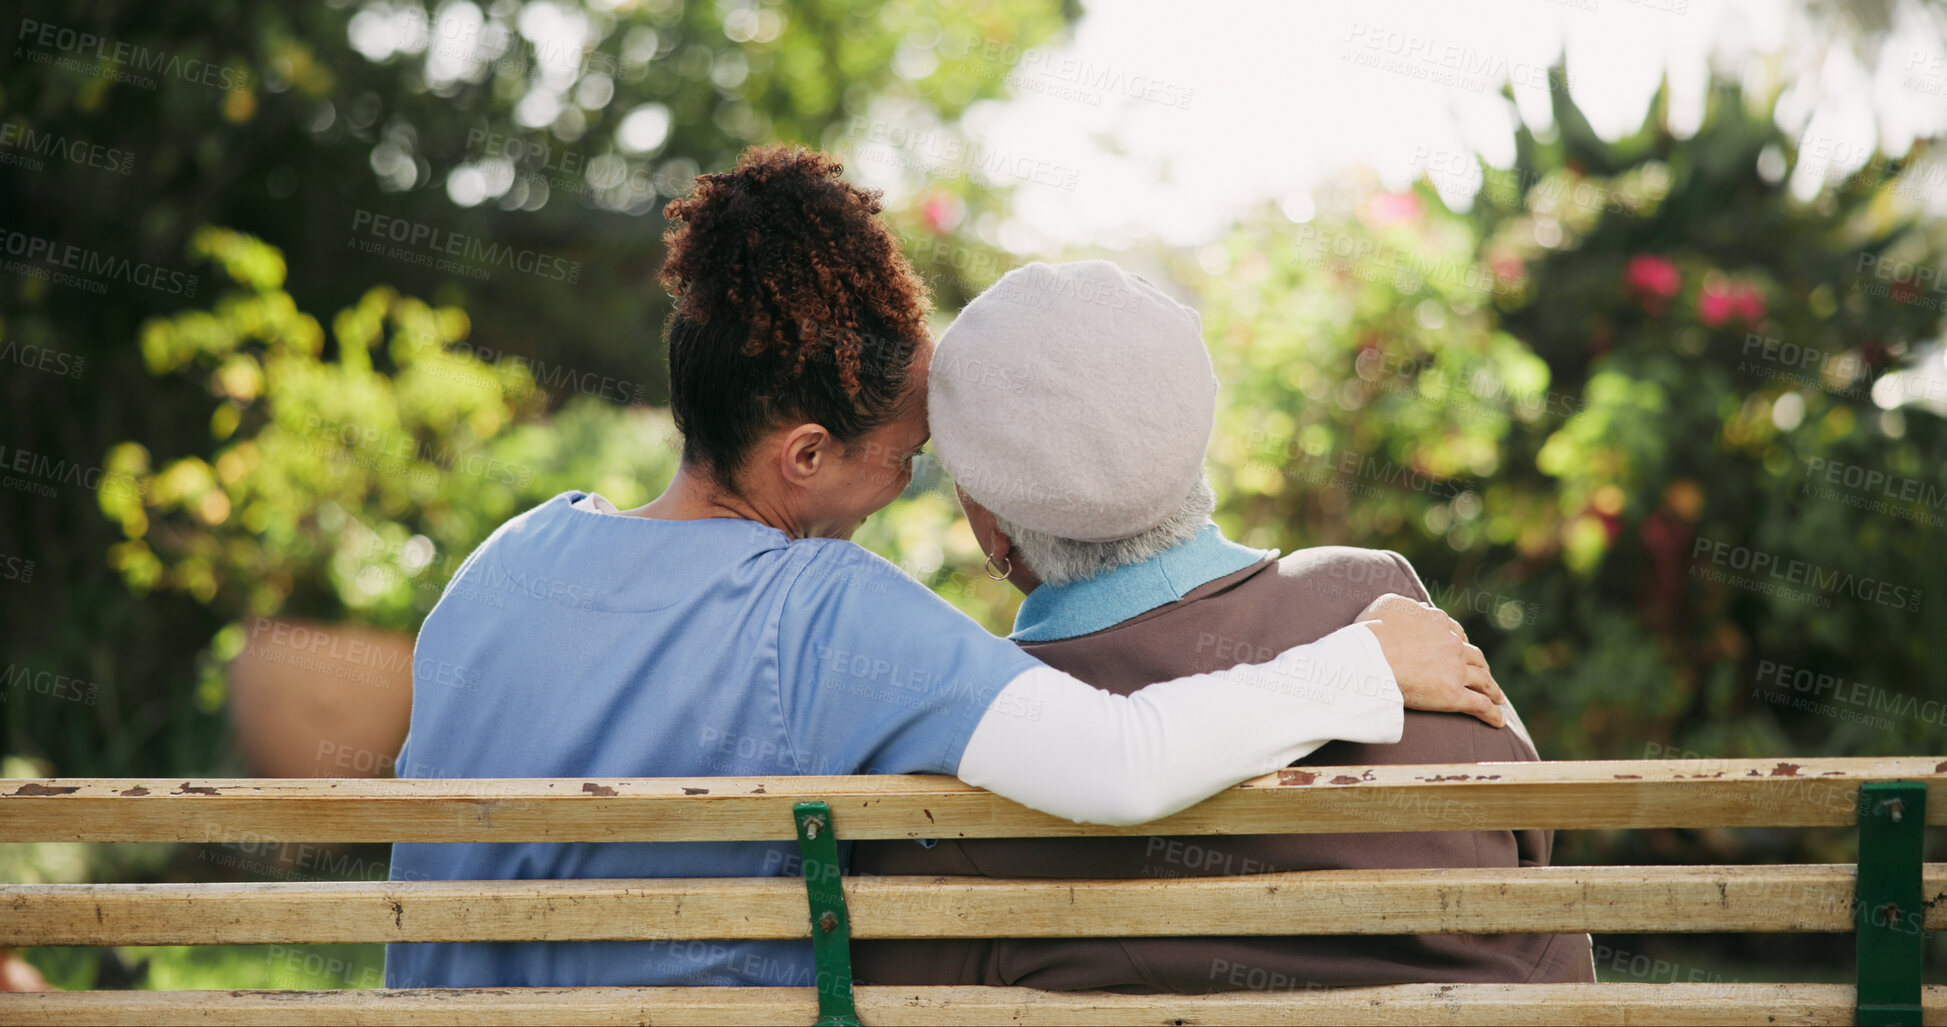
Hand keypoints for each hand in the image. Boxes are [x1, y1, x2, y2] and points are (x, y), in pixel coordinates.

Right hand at [1356, 593, 1504, 726]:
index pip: (1456, 633)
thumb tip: (1419, 607)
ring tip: (1497, 697)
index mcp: (1438, 622)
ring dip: (1492, 689)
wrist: (1371, 657)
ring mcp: (1456, 670)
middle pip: (1474, 655)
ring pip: (1483, 680)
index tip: (1461, 651)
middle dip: (1481, 665)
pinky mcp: (1454, 695)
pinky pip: (1479, 705)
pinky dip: (1492, 713)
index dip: (1461, 643)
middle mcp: (1452, 644)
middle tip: (1482, 673)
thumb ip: (1408, 604)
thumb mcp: (1388, 604)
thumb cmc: (1372, 632)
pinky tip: (1498, 721)